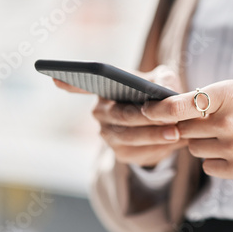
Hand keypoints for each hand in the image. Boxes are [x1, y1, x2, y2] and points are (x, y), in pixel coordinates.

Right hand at [54, 65, 187, 166]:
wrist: (167, 121)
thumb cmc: (160, 93)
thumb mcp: (164, 79)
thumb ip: (165, 78)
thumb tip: (165, 86)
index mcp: (105, 90)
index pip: (82, 85)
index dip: (71, 83)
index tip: (57, 77)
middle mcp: (100, 112)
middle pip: (122, 115)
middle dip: (146, 117)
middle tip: (169, 116)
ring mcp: (108, 135)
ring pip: (130, 137)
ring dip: (154, 135)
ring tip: (175, 132)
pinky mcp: (121, 154)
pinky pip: (139, 153)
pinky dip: (158, 148)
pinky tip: (175, 142)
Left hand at [141, 80, 232, 193]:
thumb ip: (208, 100)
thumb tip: (175, 113)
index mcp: (227, 93)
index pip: (178, 105)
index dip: (157, 110)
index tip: (144, 111)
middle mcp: (228, 121)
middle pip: (184, 129)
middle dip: (189, 126)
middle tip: (208, 122)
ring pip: (195, 148)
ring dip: (204, 143)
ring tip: (231, 135)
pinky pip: (209, 167)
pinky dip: (216, 161)